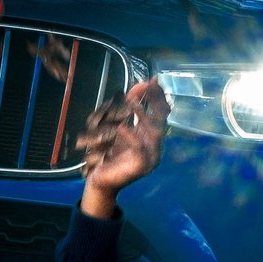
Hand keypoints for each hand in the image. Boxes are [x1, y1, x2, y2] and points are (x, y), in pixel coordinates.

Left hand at [78, 77, 168, 216]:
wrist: (101, 180)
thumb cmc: (109, 155)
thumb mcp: (119, 128)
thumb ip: (129, 110)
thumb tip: (137, 86)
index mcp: (151, 137)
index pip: (161, 113)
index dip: (157, 96)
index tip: (153, 81)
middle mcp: (155, 146)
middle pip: (161, 120)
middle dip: (155, 101)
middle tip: (148, 86)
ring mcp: (152, 158)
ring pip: (154, 134)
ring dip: (144, 116)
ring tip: (133, 103)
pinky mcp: (142, 167)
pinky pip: (140, 149)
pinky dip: (131, 137)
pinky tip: (122, 127)